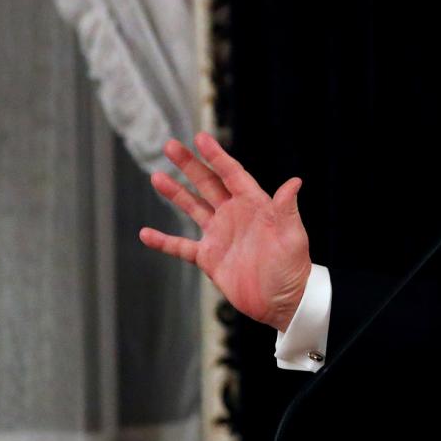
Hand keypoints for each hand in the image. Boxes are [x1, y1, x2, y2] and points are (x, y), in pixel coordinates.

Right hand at [138, 132, 311, 330]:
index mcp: (255, 206)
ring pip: (193, 208)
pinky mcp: (210, 257)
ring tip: (156, 176)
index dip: (216, 156)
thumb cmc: (293, 268)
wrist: (284, 302)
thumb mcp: (293, 237)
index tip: (200, 138)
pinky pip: (181, 247)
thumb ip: (287, 210)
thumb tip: (294, 182)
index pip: (232, 174)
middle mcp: (235, 216)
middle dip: (190, 165)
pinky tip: (146, 233)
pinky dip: (164, 241)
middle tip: (170, 145)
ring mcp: (220, 235)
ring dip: (175, 193)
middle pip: (208, 184)